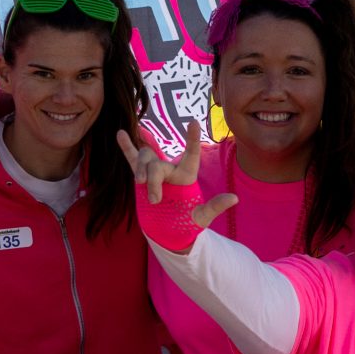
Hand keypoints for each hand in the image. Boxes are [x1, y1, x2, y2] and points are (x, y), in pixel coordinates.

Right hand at [116, 120, 236, 227]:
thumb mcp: (201, 217)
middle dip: (152, 181)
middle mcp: (171, 170)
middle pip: (157, 165)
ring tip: (139, 184)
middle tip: (155, 201)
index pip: (191, 154)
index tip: (193, 122)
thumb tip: (234, 199)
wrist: (167, 231)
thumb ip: (214, 207)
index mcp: (187, 176)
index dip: (192, 139)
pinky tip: (120, 133)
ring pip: (145, 159)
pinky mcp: (140, 177)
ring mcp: (154, 172)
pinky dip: (126, 146)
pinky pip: (132, 158)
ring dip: (140, 170)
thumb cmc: (186, 224)